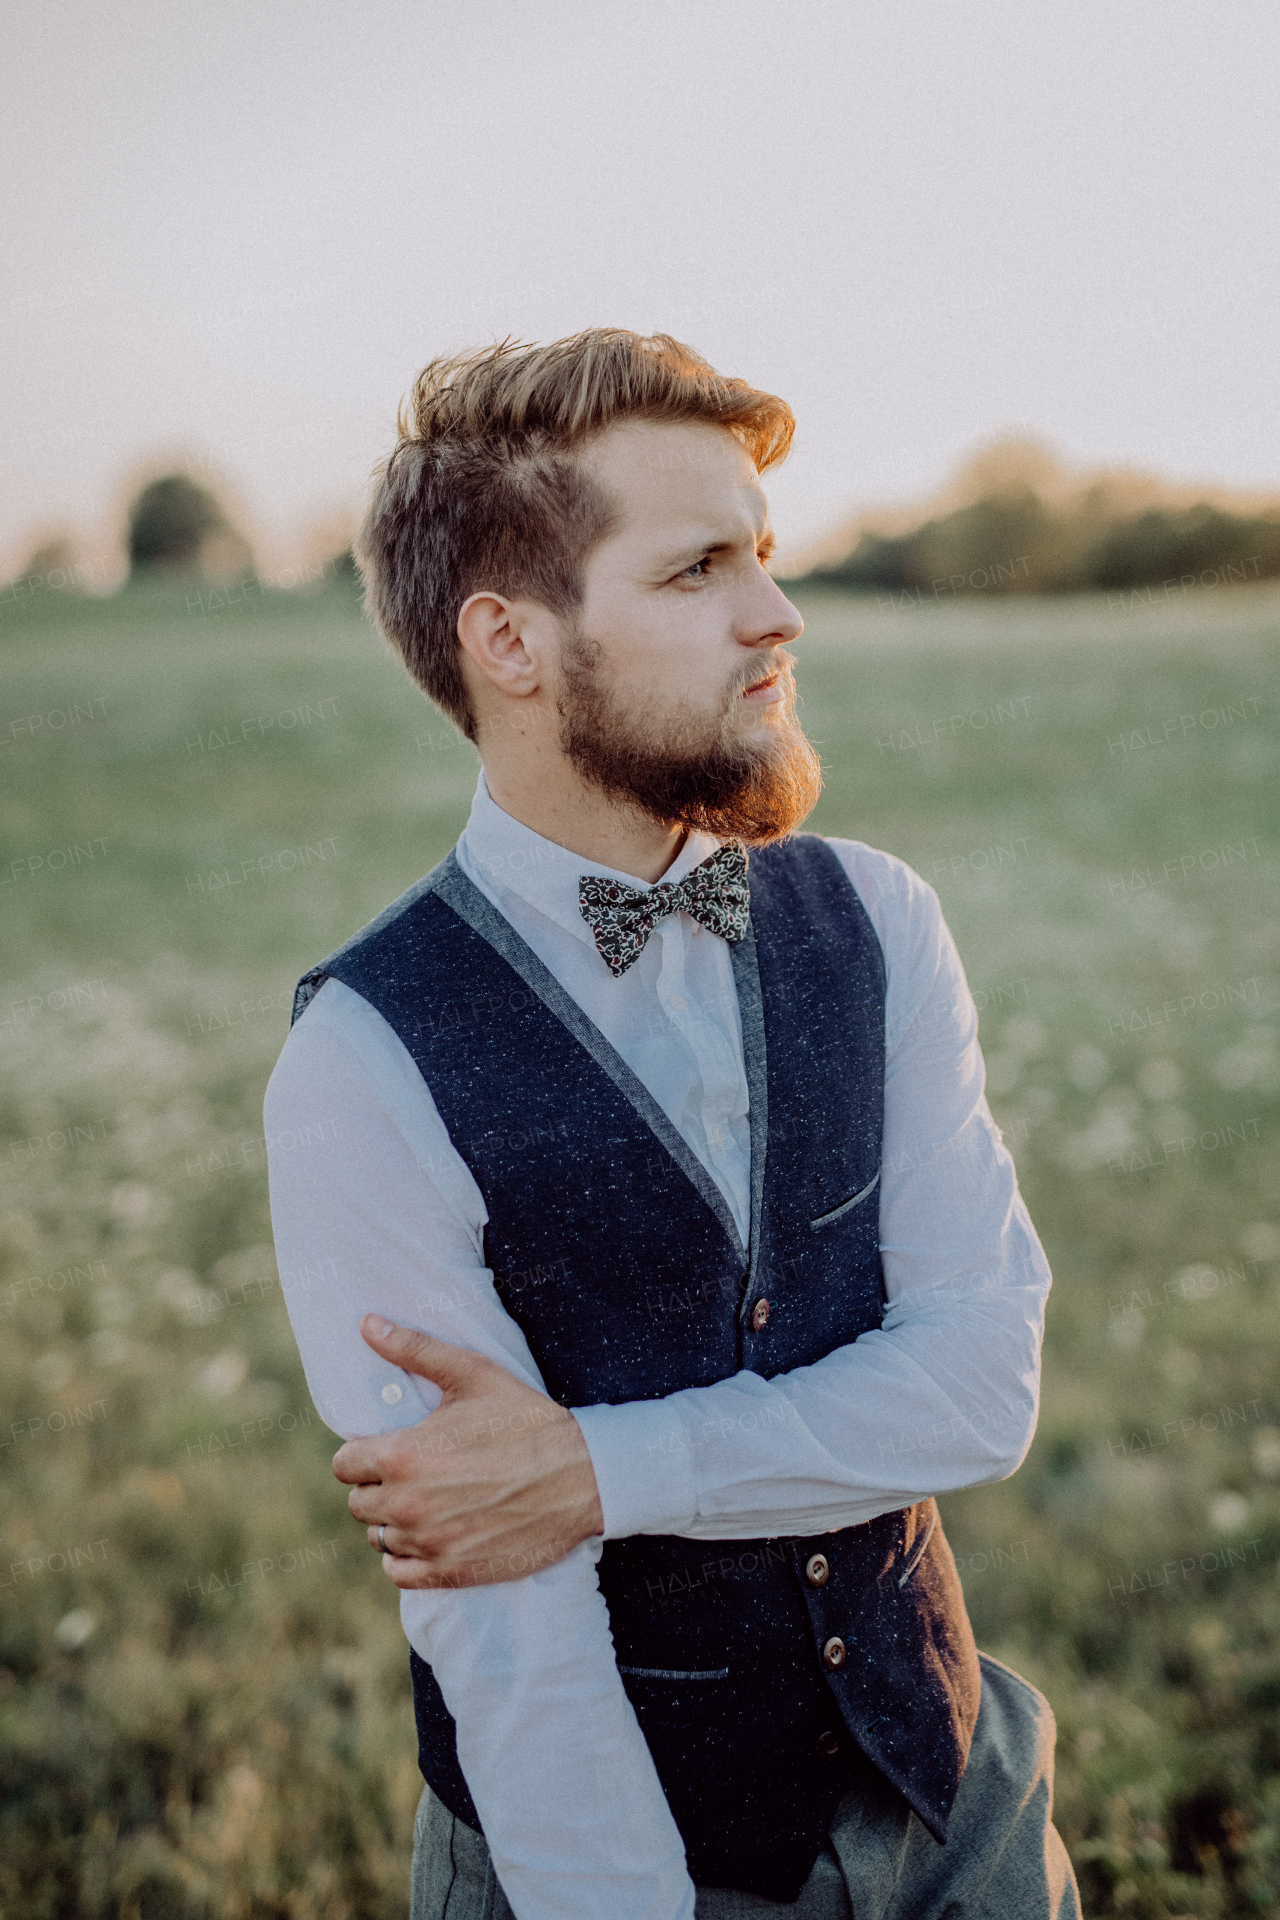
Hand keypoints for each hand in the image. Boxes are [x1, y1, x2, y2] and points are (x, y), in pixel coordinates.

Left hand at [332, 1315, 604, 1588]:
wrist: (580, 1476)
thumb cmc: (525, 1420)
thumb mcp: (472, 1374)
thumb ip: (413, 1349)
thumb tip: (367, 1324)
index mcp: (403, 1456)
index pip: (344, 1465)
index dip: (364, 1453)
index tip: (390, 1448)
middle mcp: (406, 1506)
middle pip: (358, 1504)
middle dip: (379, 1486)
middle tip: (415, 1472)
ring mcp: (428, 1543)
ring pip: (378, 1537)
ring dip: (394, 1521)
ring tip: (429, 1500)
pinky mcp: (449, 1572)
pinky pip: (399, 1573)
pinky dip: (407, 1556)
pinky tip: (432, 1532)